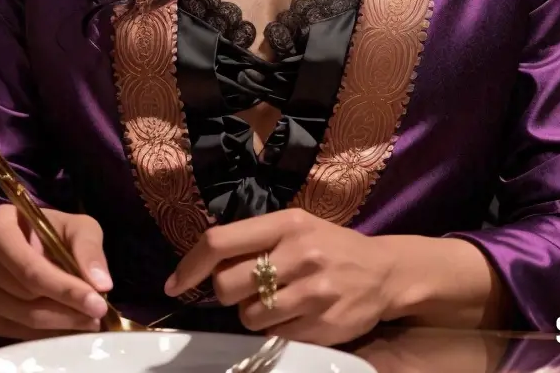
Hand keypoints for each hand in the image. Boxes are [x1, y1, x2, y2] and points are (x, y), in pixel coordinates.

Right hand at [0, 204, 112, 336]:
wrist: (1, 244)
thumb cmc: (39, 230)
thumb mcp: (68, 223)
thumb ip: (86, 245)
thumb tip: (102, 283)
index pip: (31, 268)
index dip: (65, 287)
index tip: (99, 301)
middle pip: (28, 295)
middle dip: (68, 306)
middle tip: (99, 312)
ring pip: (25, 318)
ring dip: (62, 322)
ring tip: (90, 319)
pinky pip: (19, 333)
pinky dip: (48, 333)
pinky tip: (69, 325)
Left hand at [165, 209, 505, 345]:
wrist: (384, 272)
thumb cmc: (329, 246)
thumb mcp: (295, 227)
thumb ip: (255, 240)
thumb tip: (203, 266)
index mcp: (286, 223)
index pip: (220, 242)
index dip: (190, 266)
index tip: (174, 284)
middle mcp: (298, 254)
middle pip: (228, 285)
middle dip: (226, 293)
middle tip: (246, 289)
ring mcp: (311, 292)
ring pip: (248, 316)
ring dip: (252, 313)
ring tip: (277, 300)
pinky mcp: (321, 326)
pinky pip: (275, 336)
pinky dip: (276, 330)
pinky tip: (296, 314)